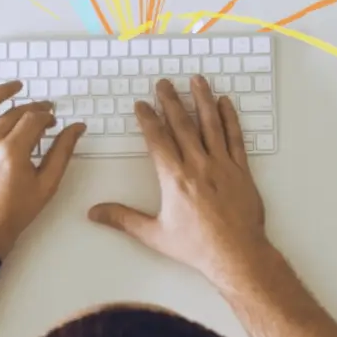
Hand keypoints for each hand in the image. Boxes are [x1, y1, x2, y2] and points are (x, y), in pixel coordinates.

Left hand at [0, 81, 85, 258]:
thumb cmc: (12, 212)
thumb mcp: (46, 185)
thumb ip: (62, 152)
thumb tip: (76, 128)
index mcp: (11, 153)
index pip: (33, 118)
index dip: (47, 115)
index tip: (52, 120)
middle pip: (13, 111)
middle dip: (32, 108)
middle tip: (42, 111)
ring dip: (0, 91)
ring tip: (14, 87)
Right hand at [88, 75, 270, 281]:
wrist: (237, 255)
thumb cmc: (197, 247)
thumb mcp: (154, 234)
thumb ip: (123, 219)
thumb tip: (95, 213)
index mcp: (175, 179)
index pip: (158, 140)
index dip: (148, 119)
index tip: (142, 105)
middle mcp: (198, 166)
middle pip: (182, 125)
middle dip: (171, 101)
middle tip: (164, 84)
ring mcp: (222, 165)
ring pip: (210, 124)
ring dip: (202, 100)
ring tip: (196, 80)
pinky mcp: (241, 171)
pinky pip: (235, 138)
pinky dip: (230, 119)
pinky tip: (225, 104)